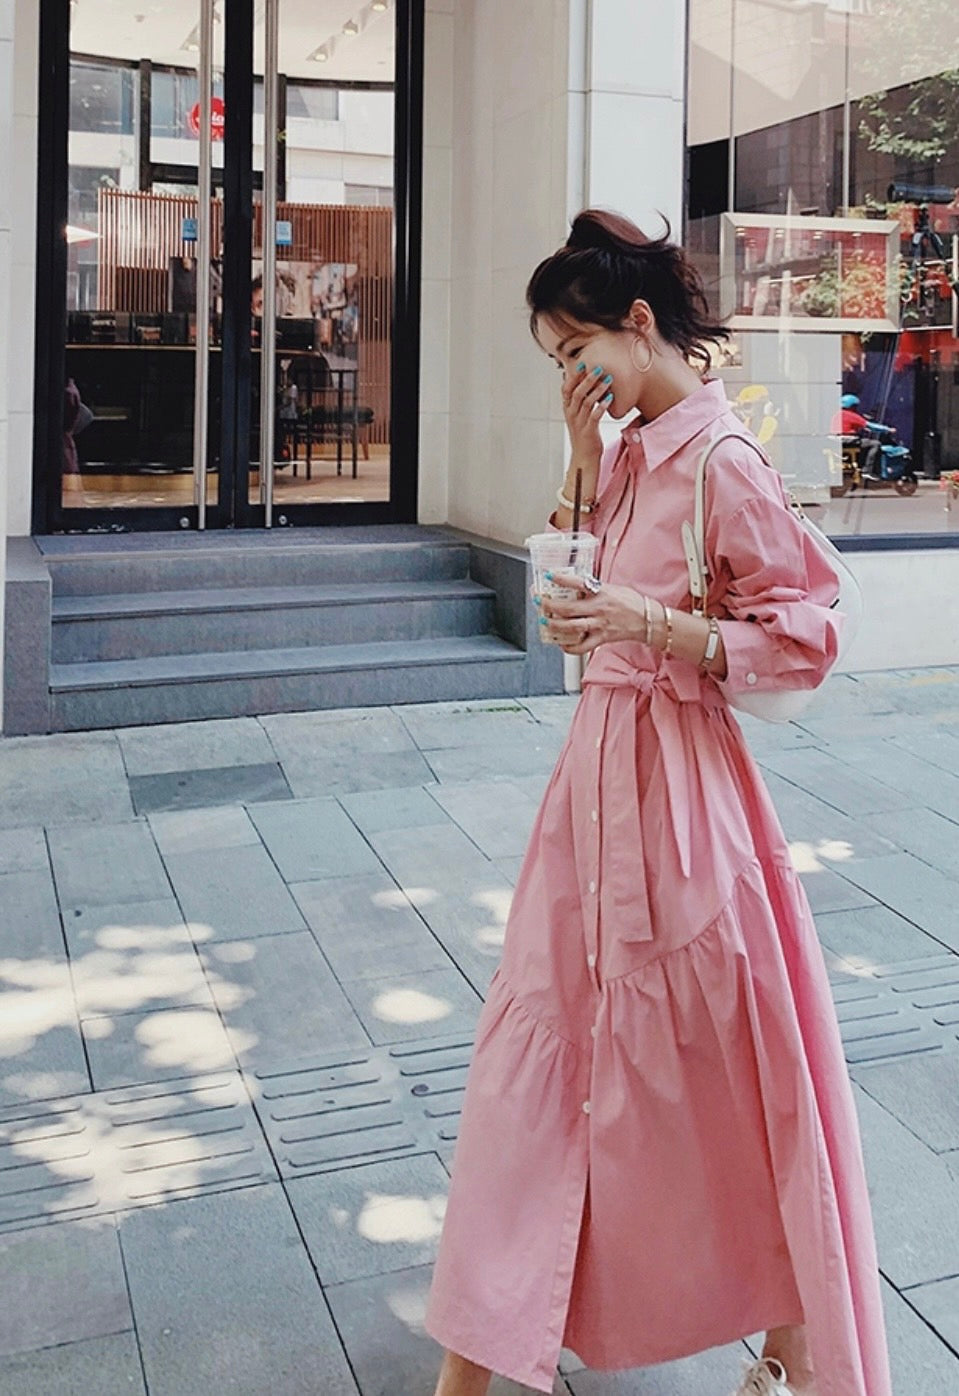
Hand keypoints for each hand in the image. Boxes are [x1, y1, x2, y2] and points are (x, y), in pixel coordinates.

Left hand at [537, 573, 645, 654]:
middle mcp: (599, 609)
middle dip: (549, 605)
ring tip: (545, 622)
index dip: (561, 579)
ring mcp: (599, 625)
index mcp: (602, 592)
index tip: (549, 576)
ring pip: (571, 627)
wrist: (649, 620)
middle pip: (568, 608)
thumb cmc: (632, 603)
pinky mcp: (602, 639)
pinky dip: (569, 647)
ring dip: (554, 626)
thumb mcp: (613, 588)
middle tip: (540, 602)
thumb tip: (575, 586)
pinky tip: (562, 643)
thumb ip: (594, 588)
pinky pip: (582, 647)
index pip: (578, 583)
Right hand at [561, 362, 613, 479]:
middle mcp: (571, 415)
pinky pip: (594, 416)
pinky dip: (602, 406)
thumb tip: (583, 384)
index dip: (573, 376)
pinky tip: (610, 398)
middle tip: (599, 368)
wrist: (584, 458)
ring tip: (609, 380)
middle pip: (576, 393)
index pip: (566, 389)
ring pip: (586, 403)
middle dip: (587, 379)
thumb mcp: (579, 416)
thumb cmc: (584, 435)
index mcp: (568, 410)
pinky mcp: (588, 432)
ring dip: (597, 390)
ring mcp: (579, 424)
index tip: (581, 363)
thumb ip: (580, 401)